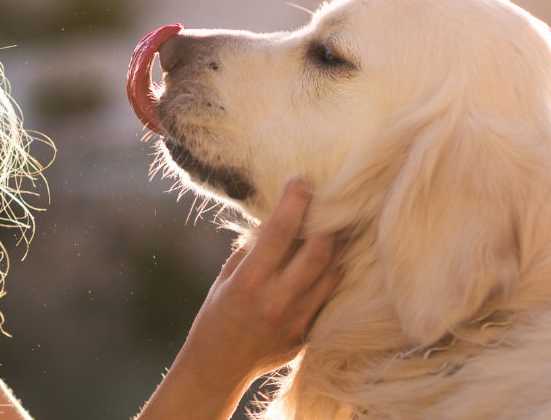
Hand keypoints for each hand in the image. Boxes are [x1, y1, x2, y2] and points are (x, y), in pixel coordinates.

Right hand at [136, 179, 338, 419]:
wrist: (217, 368)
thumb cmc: (216, 316)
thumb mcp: (227, 278)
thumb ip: (253, 250)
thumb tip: (278, 219)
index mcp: (249, 283)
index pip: (281, 232)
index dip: (295, 202)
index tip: (301, 182)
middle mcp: (276, 302)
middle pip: (320, 252)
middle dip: (326, 224)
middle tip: (325, 206)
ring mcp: (296, 321)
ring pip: (332, 274)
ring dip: (334, 249)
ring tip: (331, 231)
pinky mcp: (307, 335)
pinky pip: (329, 298)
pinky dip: (330, 276)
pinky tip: (327, 263)